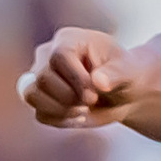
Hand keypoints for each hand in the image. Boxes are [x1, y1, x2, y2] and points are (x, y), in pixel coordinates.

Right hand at [19, 27, 143, 127]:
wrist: (122, 91)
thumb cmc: (125, 74)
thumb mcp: (128, 70)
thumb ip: (116, 73)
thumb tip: (97, 81)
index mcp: (69, 39)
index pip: (58, 57)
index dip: (75, 79)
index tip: (93, 95)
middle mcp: (48, 55)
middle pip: (42, 79)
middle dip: (69, 97)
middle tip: (92, 100)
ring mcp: (40, 76)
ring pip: (31, 95)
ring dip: (60, 110)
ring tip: (84, 110)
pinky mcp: (42, 99)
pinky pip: (40, 114)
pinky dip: (60, 121)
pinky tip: (79, 117)